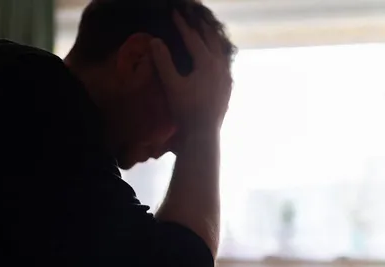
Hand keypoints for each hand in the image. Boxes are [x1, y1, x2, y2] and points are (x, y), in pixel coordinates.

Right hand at [150, 12, 232, 142]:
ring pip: (221, 52)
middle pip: (211, 41)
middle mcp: (220, 66)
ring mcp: (226, 78)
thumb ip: (163, 61)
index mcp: (207, 62)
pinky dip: (218, 56)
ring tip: (206, 34)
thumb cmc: (185, 109)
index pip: (193, 38)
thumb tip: (156, 41)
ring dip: (212, 41)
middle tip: (194, 18)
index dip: (182, 25)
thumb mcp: (171, 84)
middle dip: (202, 28)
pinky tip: (215, 61)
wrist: (203, 134)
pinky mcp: (228, 89)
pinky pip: (224, 66)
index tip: (175, 13)